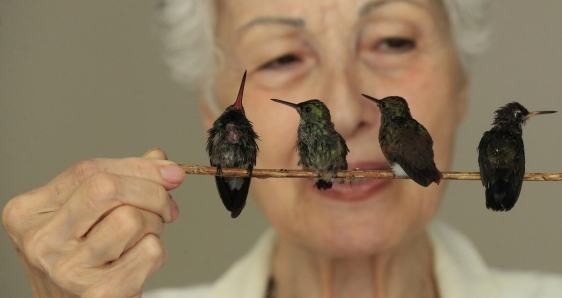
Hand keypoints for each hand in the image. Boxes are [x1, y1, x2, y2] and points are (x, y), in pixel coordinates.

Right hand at [2, 148, 183, 297]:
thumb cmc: (81, 262)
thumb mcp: (86, 217)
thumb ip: (119, 181)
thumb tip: (159, 159)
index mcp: (29, 212)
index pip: (88, 170)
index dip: (138, 167)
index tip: (171, 172)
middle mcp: (40, 240)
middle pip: (108, 189)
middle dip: (151, 192)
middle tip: (166, 207)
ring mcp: (66, 269)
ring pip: (132, 219)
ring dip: (154, 226)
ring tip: (143, 238)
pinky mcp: (98, 294)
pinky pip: (149, 251)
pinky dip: (157, 252)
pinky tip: (139, 262)